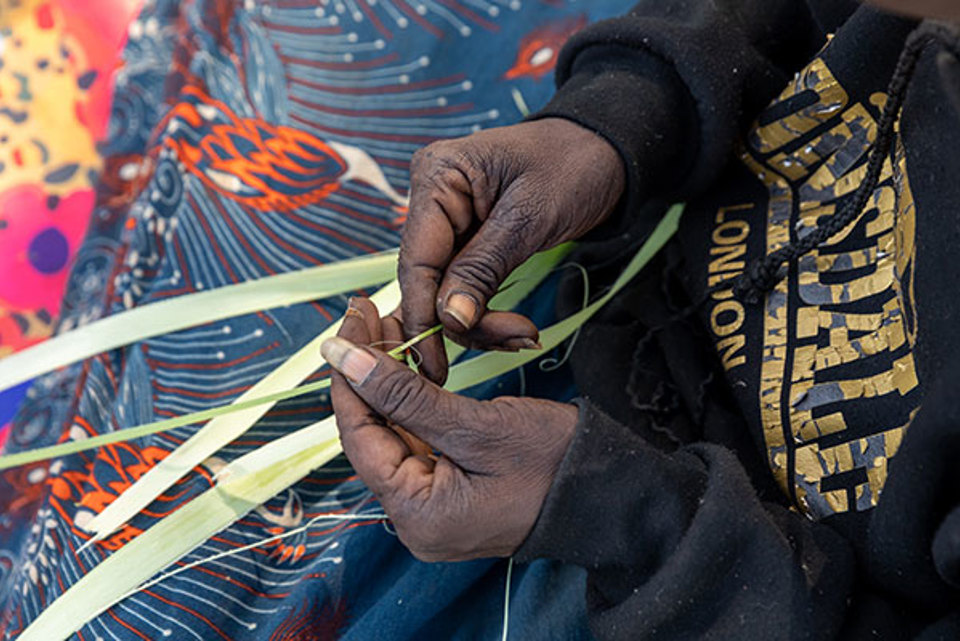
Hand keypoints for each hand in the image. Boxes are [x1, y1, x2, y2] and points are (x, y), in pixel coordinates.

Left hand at [323, 297, 577, 560]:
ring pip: (393, 434)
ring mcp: (433, 508)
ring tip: (389, 326)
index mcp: (416, 514)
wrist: (614, 493)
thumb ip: (404, 395)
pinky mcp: (450, 492)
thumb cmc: (554, 462)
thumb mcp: (477, 425)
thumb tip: (341, 359)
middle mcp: (414, 519)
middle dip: (368, 373)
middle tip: (369, 314)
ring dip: (389, 382)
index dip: (348, 375)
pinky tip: (410, 362)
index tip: (347, 324)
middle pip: (372, 435)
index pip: (359, 436)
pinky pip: (418, 441)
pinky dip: (412, 402)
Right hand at [401, 117, 624, 382]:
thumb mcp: (530, 218)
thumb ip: (483, 268)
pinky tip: (516, 329)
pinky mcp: (467, 240)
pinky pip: (464, 287)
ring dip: (479, 323)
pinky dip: (487, 313)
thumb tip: (448, 320)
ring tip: (524, 336)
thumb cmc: (574, 165)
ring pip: (445, 291)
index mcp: (436, 177)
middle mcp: (432, 198)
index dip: (423, 316)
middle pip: (427, 281)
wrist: (606, 150)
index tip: (434, 364)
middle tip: (513, 343)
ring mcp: (448, 221)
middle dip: (462, 323)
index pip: (416, 259)